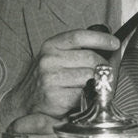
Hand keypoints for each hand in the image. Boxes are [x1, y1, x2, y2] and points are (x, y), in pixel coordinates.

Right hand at [2, 29, 118, 121]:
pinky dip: (89, 96)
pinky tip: (85, 97)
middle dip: (103, 67)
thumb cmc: (46, 78)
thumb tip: (107, 49)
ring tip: (95, 86)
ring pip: (90, 76)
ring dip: (98, 82)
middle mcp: (49, 60)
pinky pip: (84, 93)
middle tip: (105, 74)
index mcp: (51, 46)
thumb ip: (76, 51)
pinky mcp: (56, 96)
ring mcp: (51, 78)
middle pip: (91, 58)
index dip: (101, 38)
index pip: (80, 36)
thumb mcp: (55, 58)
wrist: (23, 102)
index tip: (115, 43)